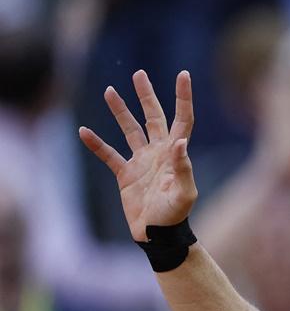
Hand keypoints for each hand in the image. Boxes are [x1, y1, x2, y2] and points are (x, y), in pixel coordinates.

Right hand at [78, 70, 195, 241]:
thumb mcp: (184, 193)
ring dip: (120, 111)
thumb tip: (179, 143)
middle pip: (153, 117)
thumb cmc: (175, 215)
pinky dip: (96, 144)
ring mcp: (142, 161)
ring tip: (110, 91)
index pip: (182, 119)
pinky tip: (84, 131)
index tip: (183, 75)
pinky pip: (108, 154)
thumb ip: (183, 168)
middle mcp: (159, 152)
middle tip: (139, 75)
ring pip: (130, 130)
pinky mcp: (125, 174)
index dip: (183, 98)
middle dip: (146, 96)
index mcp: (176, 153)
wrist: (157, 235)